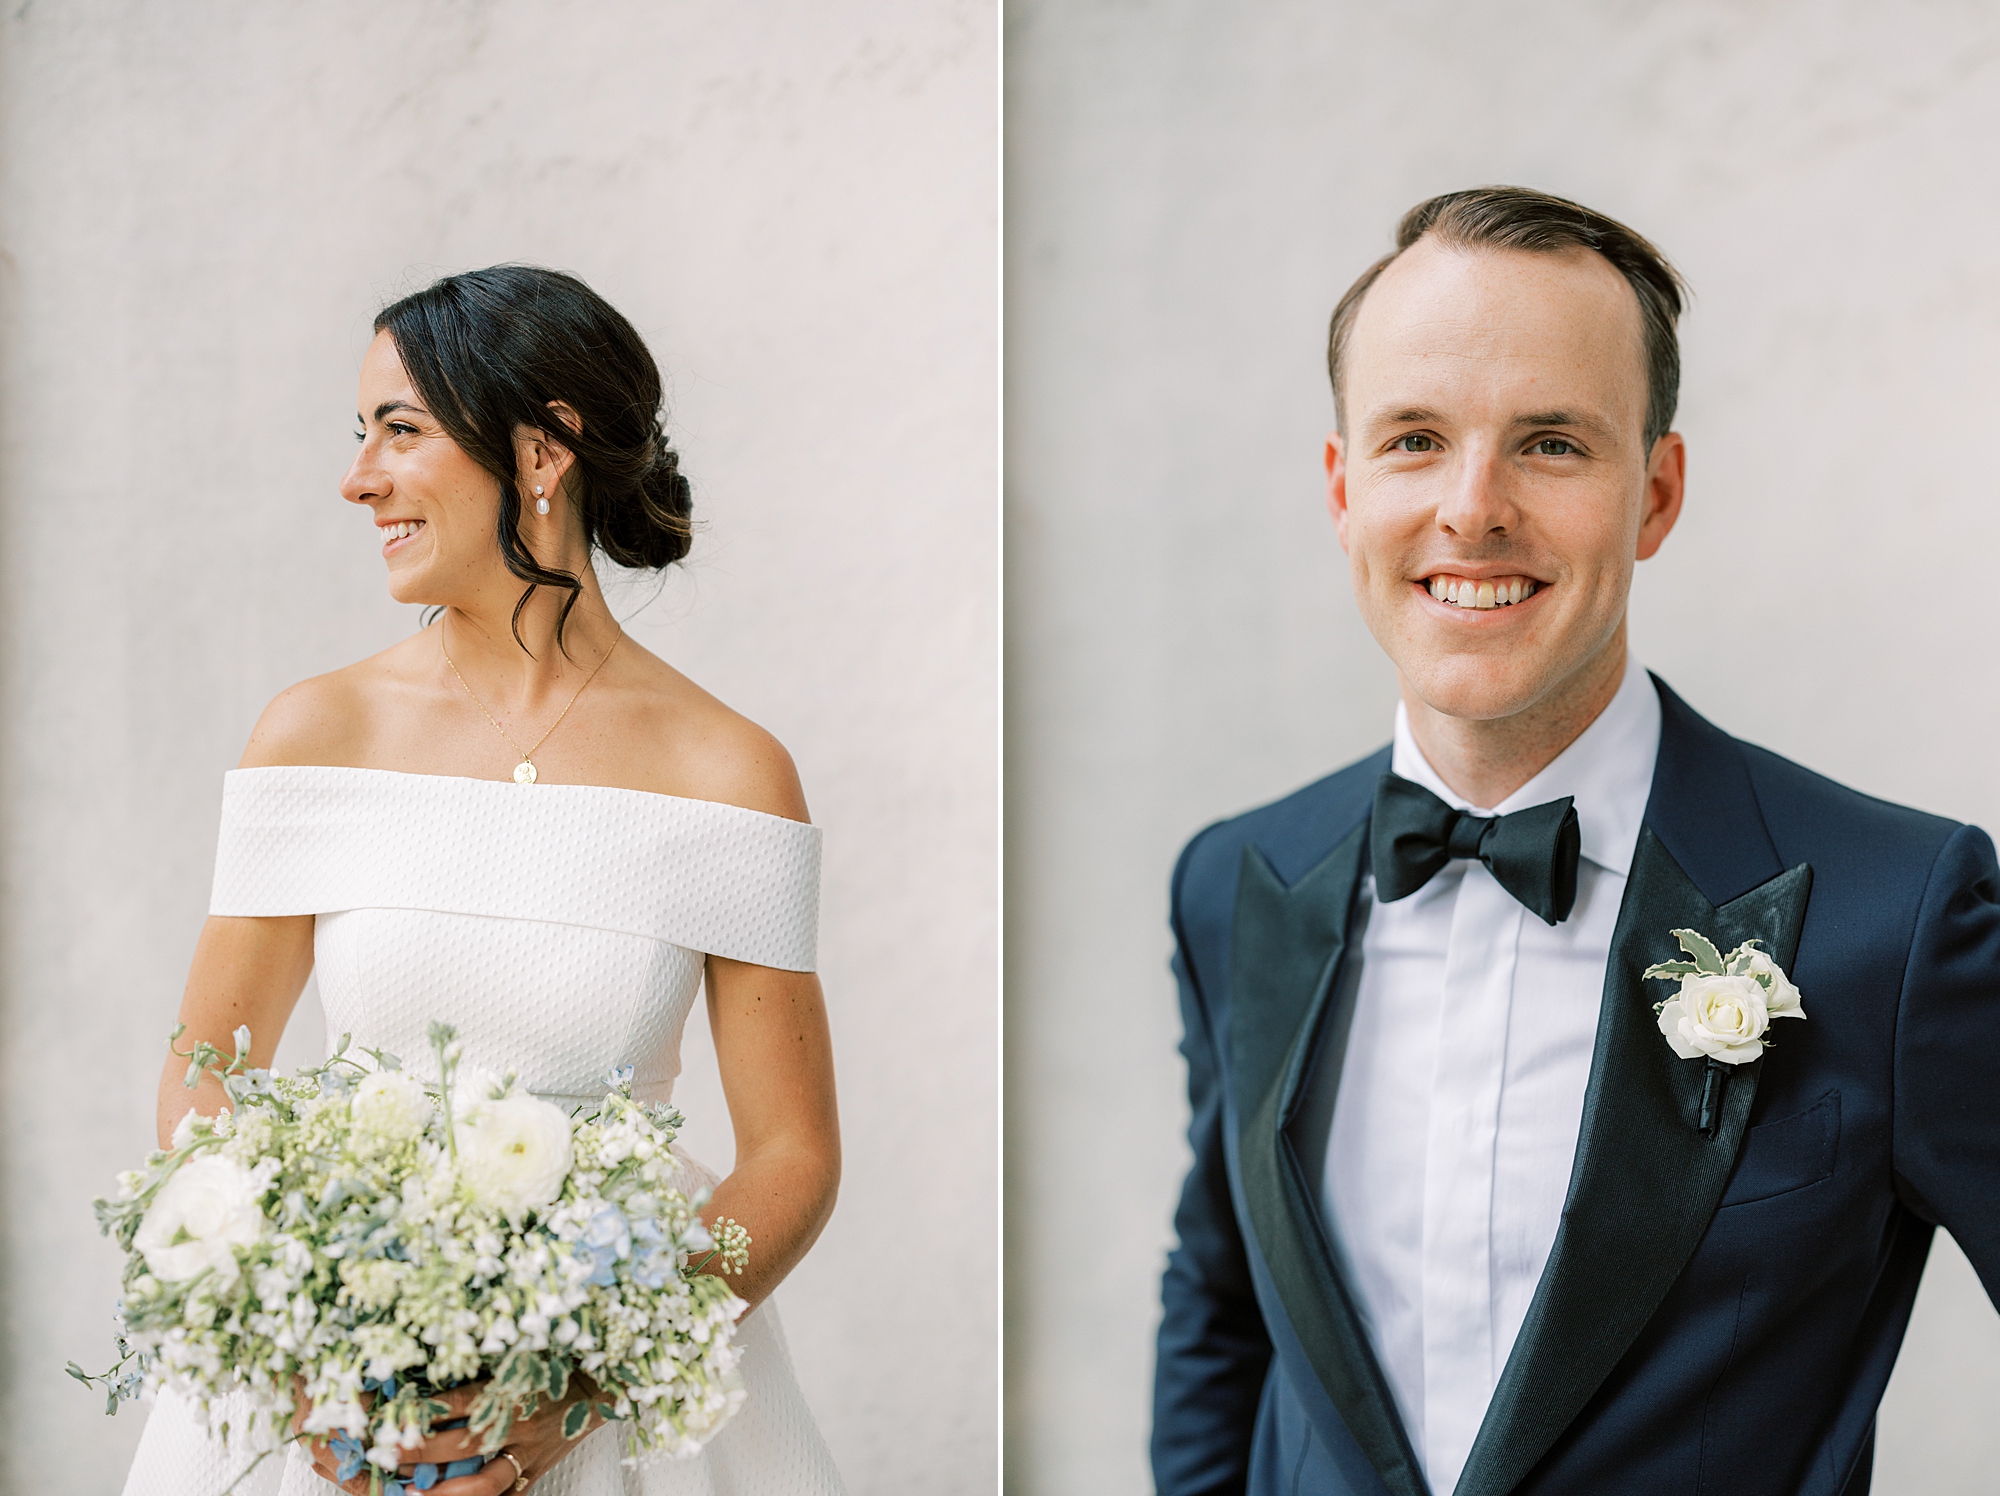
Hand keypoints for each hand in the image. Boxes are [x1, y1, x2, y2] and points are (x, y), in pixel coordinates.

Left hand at [293, 1378, 603, 1493]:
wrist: (596, 1386)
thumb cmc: (551, 1365)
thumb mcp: (517, 1355)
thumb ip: (478, 1365)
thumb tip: (429, 1365)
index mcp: (509, 1389)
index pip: (456, 1401)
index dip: (419, 1411)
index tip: (386, 1415)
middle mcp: (516, 1423)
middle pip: (460, 1444)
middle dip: (418, 1452)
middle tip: (384, 1454)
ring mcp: (527, 1452)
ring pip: (483, 1482)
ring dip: (444, 1493)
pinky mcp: (535, 1471)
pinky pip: (507, 1495)